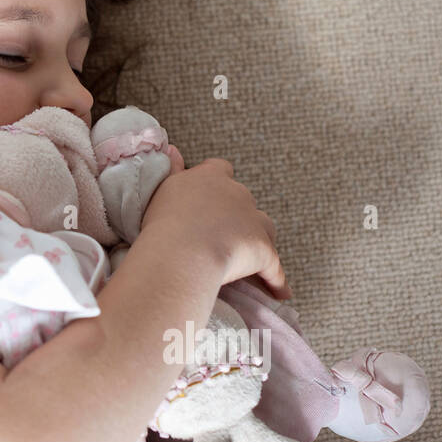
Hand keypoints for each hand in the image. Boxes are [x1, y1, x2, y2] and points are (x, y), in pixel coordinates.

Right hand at [138, 156, 290, 300]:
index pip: (220, 169)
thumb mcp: (162, 189)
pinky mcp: (264, 250)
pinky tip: (280, 293)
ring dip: (258, 240)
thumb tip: (174, 148)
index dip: (216, 183)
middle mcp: (237, 193)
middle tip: (217, 235)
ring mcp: (253, 221)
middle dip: (235, 215)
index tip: (208, 196)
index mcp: (210, 177)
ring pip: (264, 228)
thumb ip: (171, 169)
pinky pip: (274, 269)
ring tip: (248, 259)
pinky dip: (276, 281)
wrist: (182, 252)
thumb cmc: (163, 222)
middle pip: (243, 201)